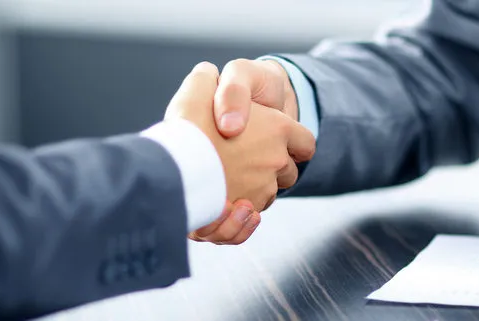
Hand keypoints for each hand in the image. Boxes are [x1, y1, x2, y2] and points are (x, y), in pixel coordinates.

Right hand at [164, 62, 315, 243]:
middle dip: (273, 168)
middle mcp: (277, 160)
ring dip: (255, 188)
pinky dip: (242, 212)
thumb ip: (208, 80)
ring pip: (269, 193)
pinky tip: (223, 200)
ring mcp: (264, 189)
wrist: (174, 167)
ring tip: (228, 179)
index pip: (304, 141)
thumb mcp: (198, 89)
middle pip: (288, 170)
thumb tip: (208, 74)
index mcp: (277, 128)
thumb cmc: (188, 126)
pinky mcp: (246, 213)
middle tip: (244, 159)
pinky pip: (252, 216)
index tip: (281, 143)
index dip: (295, 142)